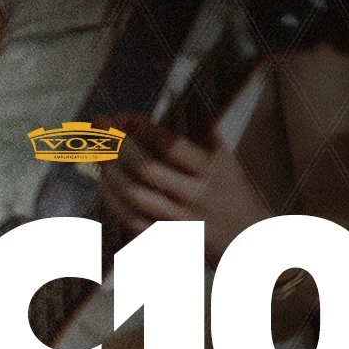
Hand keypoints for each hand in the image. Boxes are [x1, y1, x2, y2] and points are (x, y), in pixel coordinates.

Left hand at [98, 114, 271, 262]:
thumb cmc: (234, 197)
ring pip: (136, 197)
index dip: (145, 130)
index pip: (173, 146)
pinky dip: (115, 202)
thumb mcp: (229, 164)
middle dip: (118, 145)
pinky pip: (134, 222)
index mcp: (213, 170)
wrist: (251, 243)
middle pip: (147, 169)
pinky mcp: (170, 241)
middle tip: (100, 126)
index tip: (123, 116)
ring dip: (111, 174)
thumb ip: (206, 138)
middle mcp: (198, 194)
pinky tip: (103, 184)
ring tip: (97, 154)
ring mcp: (182, 220)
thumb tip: (182, 105)